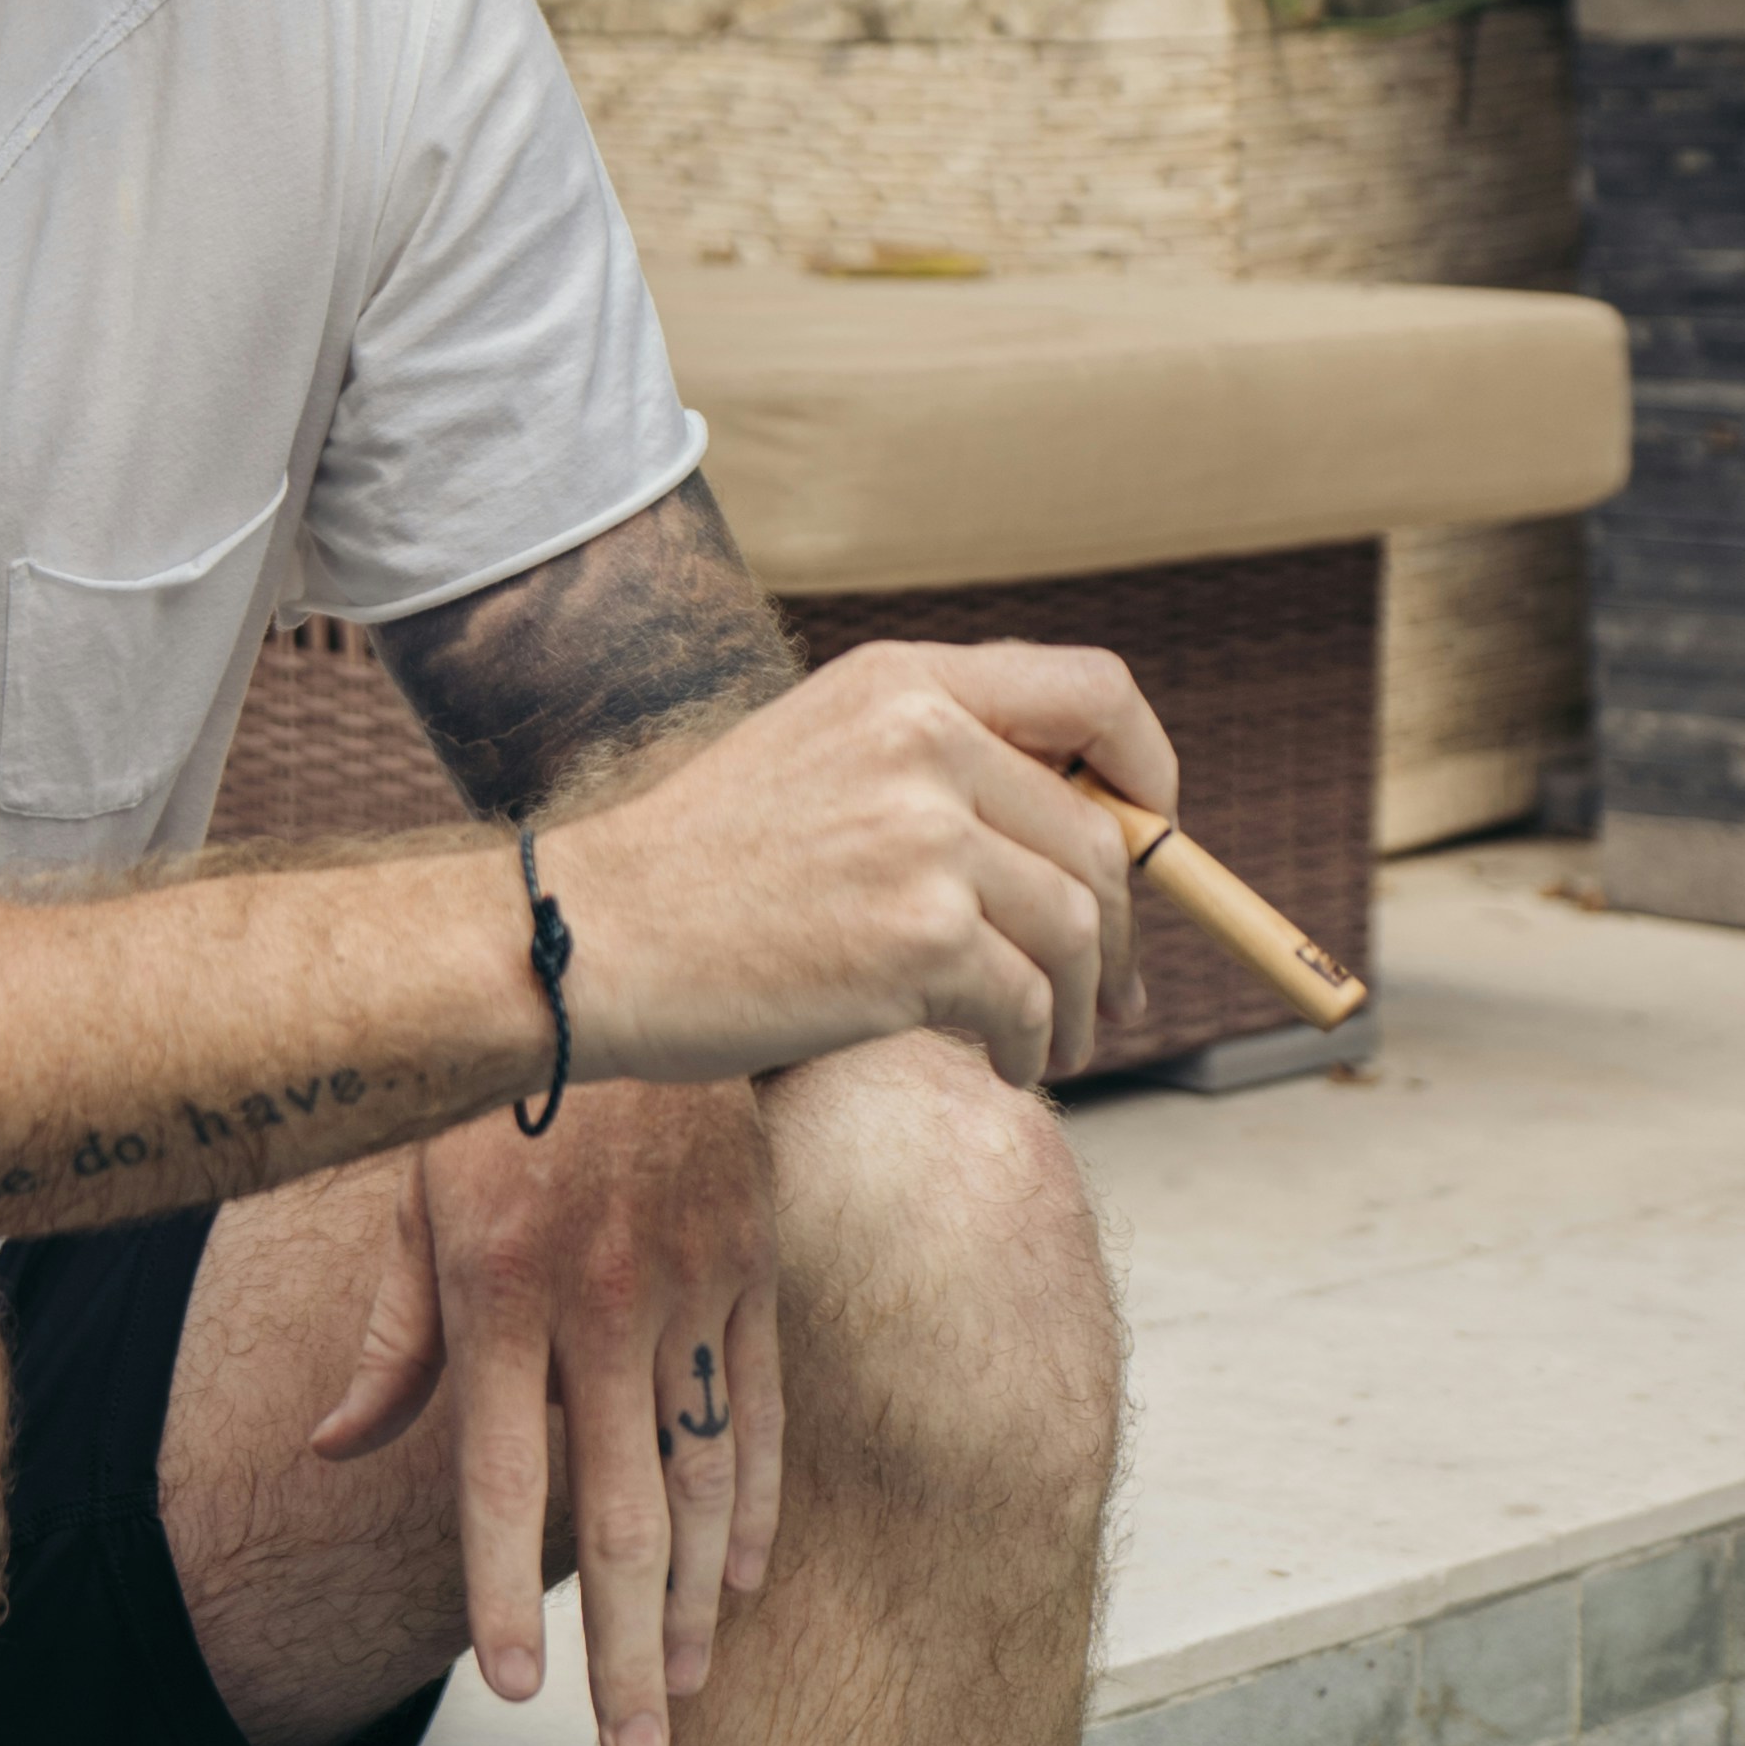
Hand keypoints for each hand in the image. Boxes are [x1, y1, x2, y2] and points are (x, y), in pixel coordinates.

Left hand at [308, 1082, 781, 1745]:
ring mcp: (689, 1287)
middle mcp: (598, 1303)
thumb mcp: (414, 1194)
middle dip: (626, 1649)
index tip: (510, 1689)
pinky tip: (752, 1579)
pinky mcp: (752, 1264)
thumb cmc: (494, 1089)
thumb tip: (334, 1449)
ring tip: (692, 1692)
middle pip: (618, 1513)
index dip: (503, 1595)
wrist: (616, 967)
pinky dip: (762, 1502)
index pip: (503, 1481)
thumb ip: (390, 1336)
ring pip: (704, 1479)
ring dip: (700, 1600)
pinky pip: (764, 1407)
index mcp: (499, 1290)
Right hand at [551, 639, 1171, 1090]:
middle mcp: (924, 738)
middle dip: (1120, 930)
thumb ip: (941, 760)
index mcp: (902, 680)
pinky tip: (1005, 1064)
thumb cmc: (703, 865)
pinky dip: (1034, 1048)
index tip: (1147, 837)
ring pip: (1079, 928)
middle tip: (1113, 991)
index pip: (1095, 693)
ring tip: (1053, 1044)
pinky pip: (1033, 1003)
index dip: (1147, 770)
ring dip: (1085, 1003)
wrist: (596, 938)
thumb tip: (1095, 829)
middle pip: (1099, 837)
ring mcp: (924, 838)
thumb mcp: (822, 754)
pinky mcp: (921, 941)